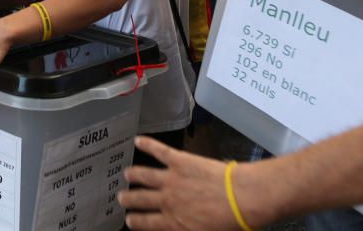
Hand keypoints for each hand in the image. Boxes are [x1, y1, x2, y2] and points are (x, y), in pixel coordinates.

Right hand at [120, 137, 239, 230]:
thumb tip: (176, 227)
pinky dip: (147, 144)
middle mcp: (168, 201)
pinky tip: (138, 140)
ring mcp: (171, 180)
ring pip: (145, 176)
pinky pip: (159, 151)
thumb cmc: (229, 222)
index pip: (147, 223)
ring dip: (134, 174)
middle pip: (141, 199)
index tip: (129, 220)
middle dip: (129, 199)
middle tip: (121, 197)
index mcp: (174, 222)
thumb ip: (184, 229)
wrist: (240, 198)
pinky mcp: (179, 161)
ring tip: (127, 173)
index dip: (136, 222)